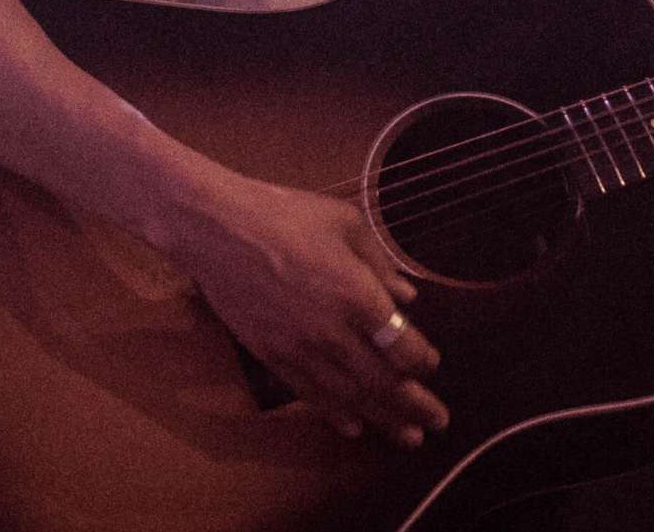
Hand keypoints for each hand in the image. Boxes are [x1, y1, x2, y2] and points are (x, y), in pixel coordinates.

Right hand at [155, 166, 448, 447]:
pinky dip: (335, 414)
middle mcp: (331, 330)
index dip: (422, 361)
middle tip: (437, 424)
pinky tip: (353, 427)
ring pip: (348, 396)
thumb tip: (408, 296)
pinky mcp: (270, 355)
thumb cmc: (285, 215)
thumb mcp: (346, 222)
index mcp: (356, 294)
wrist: (216, 230)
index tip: (432, 364)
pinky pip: (308, 394)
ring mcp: (298, 348)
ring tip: (408, 438)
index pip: (401, 345)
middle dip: (414, 406)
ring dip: (382, 420)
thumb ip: (381, 264)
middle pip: (381, 381)